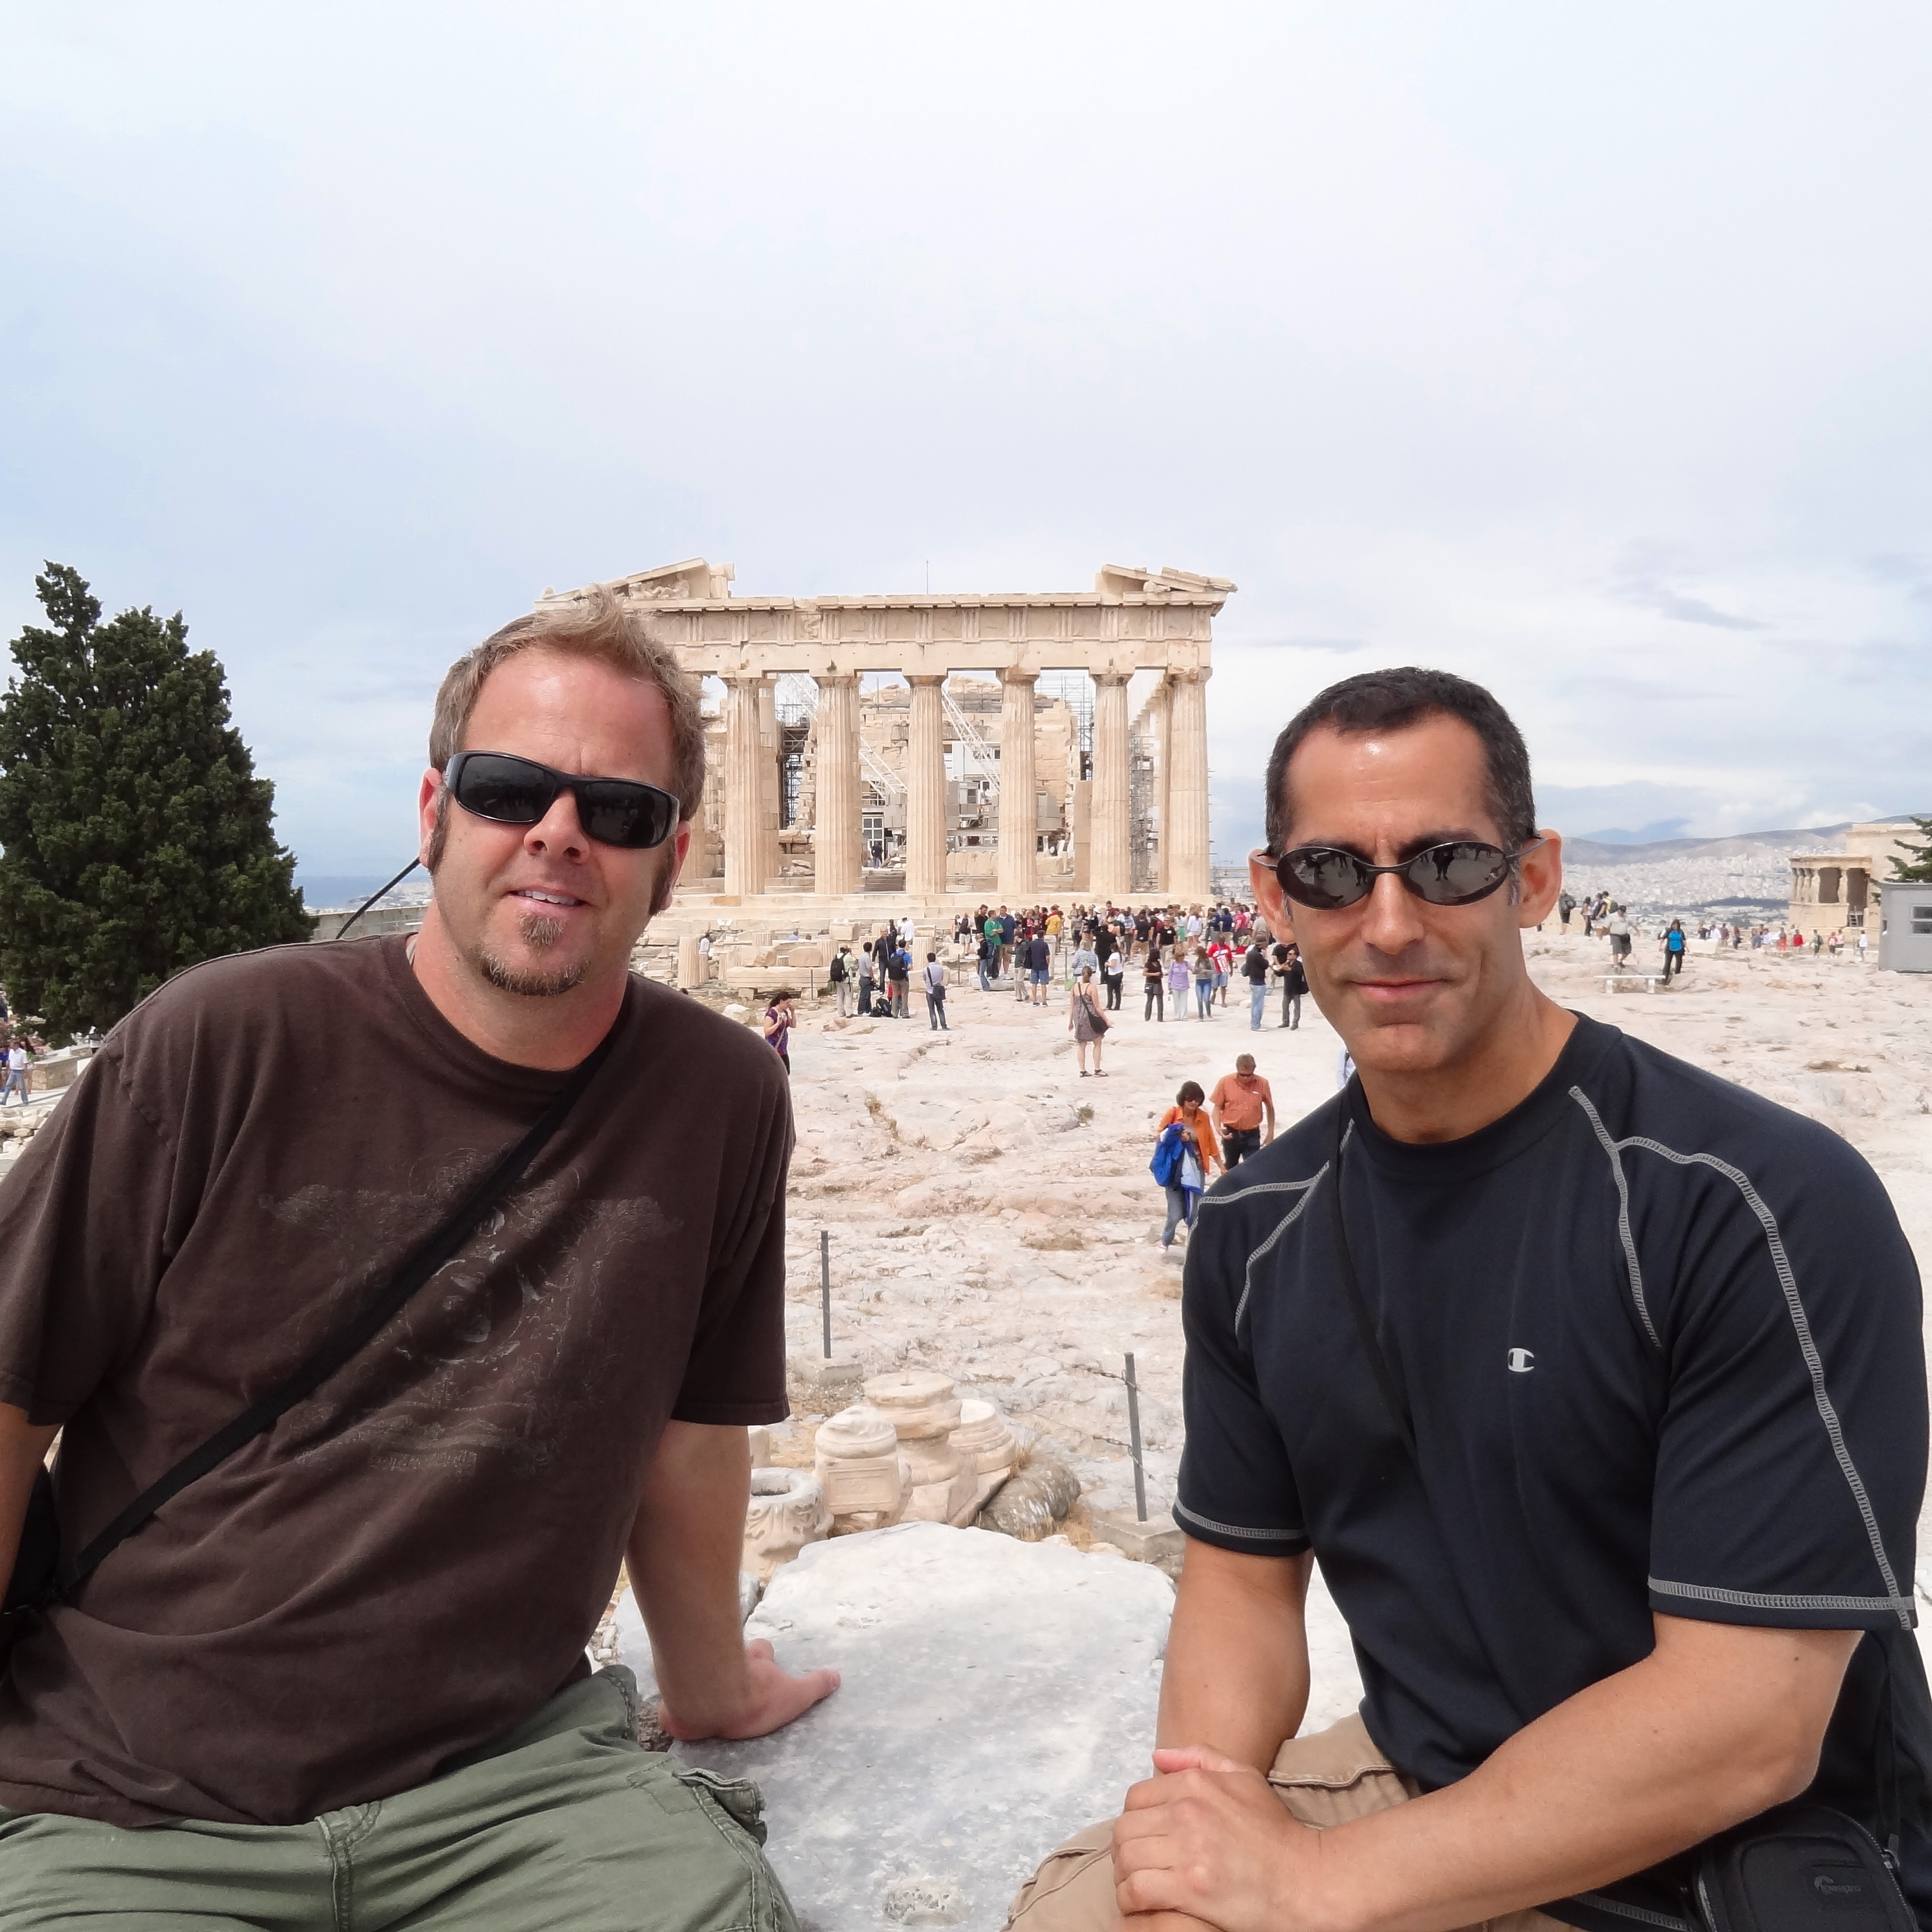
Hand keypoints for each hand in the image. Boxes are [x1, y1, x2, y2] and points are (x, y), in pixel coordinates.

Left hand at [657, 1638, 839, 1741]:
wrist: (711, 1701)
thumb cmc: (756, 1699)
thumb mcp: (794, 1696)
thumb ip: (815, 1685)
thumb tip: (837, 1676)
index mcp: (756, 1662)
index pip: (764, 1650)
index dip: (765, 1654)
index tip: (765, 1656)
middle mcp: (727, 1661)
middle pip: (731, 1652)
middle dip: (733, 1658)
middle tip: (732, 1673)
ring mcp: (702, 1674)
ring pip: (702, 1669)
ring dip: (703, 1677)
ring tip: (702, 1693)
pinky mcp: (676, 1697)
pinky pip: (673, 1698)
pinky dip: (673, 1702)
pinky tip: (671, 1712)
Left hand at [1110, 1744, 1316, 1931]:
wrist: (1305, 1880)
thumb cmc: (1276, 1832)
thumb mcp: (1245, 1778)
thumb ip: (1201, 1757)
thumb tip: (1158, 1756)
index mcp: (1196, 1784)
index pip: (1136, 1798)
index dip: (1135, 1820)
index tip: (1144, 1840)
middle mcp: (1188, 1811)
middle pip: (1125, 1829)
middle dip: (1125, 1849)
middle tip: (1136, 1866)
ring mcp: (1189, 1850)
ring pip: (1126, 1859)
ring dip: (1125, 1876)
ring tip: (1137, 1886)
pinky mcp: (1191, 1888)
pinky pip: (1137, 1891)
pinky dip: (1131, 1899)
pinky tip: (1142, 1904)